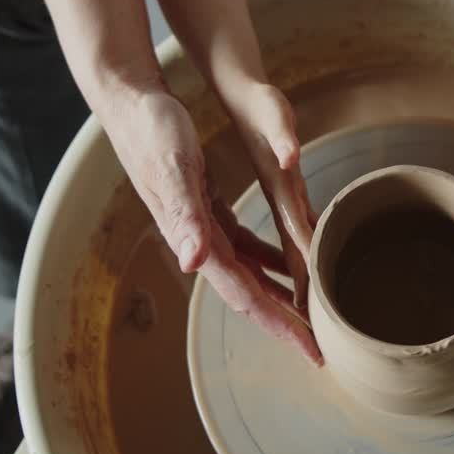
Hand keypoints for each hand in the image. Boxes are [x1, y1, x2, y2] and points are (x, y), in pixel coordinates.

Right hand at [103, 87, 320, 363]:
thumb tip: (193, 263)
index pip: (246, 298)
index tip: (310, 350)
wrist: (131, 104)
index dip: (279, 326)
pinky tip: (295, 264)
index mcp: (199, 242)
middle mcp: (201, 244)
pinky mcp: (211, 211)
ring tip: (315, 315)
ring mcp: (205, 230)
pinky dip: (273, 261)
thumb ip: (184, 218)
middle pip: (252, 296)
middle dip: (286, 324)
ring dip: (282, 297)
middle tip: (323, 348)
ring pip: (252, 276)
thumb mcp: (174, 170)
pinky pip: (249, 248)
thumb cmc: (154, 131)